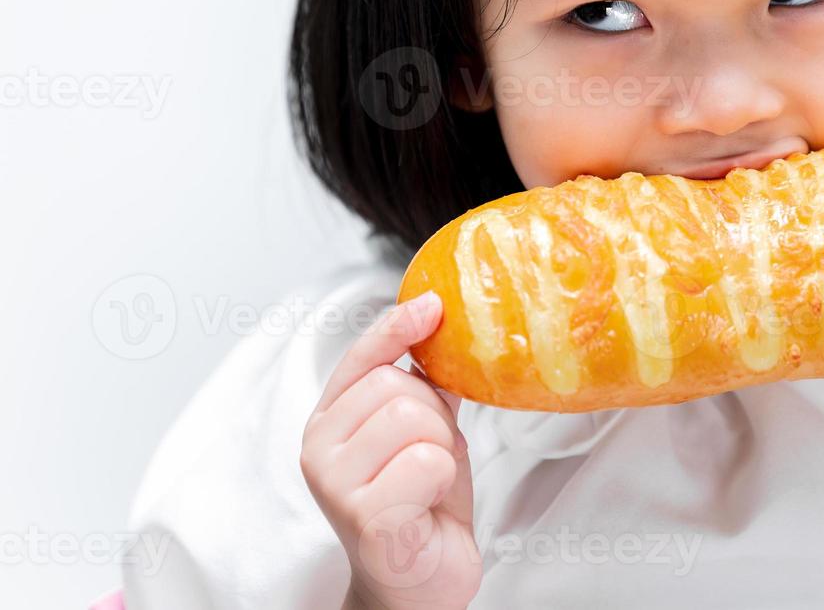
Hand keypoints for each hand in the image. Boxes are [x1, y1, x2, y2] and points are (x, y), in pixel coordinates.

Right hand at [300, 291, 481, 609]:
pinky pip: (426, 462)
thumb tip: (440, 330)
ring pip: (414, 418)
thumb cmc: (420, 509)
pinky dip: (442, 480)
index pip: (360, 358)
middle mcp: (320, 448)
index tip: (432, 305)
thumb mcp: (424, 434)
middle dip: (435, 416)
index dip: (396, 327)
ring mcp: (335, 483)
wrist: (419, 585)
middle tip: (430, 458)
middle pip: (398, 385)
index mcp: (331, 421)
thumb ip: (423, 388)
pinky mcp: (362, 515)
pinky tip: (425, 506)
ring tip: (427, 483)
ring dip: (441, 449)